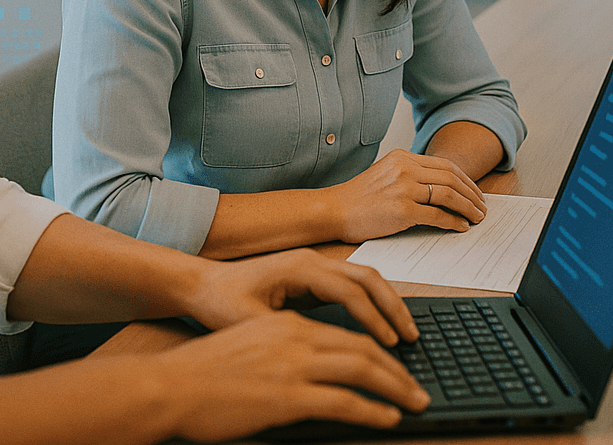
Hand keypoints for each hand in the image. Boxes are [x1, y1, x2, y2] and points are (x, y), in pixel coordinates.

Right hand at [158, 311, 429, 442]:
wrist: (174, 385)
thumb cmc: (206, 372)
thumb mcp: (251, 347)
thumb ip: (284, 351)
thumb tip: (313, 370)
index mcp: (287, 325)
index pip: (345, 334)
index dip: (377, 350)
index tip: (395, 367)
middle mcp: (295, 338)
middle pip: (362, 348)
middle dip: (396, 369)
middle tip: (417, 388)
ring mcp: (293, 366)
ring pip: (361, 370)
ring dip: (396, 388)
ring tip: (414, 402)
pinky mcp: (289, 396)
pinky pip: (345, 402)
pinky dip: (373, 411)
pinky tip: (388, 419)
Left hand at [187, 249, 418, 347]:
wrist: (200, 285)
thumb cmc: (221, 303)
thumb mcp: (251, 323)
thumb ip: (288, 335)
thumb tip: (323, 353)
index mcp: (298, 267)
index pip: (349, 290)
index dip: (374, 319)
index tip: (391, 346)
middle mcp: (310, 261)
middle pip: (366, 277)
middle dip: (393, 307)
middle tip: (412, 338)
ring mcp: (312, 265)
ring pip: (364, 278)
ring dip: (388, 303)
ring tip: (405, 333)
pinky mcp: (311, 277)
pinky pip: (353, 285)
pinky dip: (373, 302)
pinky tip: (382, 327)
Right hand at [326, 148, 487, 241]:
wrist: (334, 210)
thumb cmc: (359, 197)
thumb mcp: (385, 173)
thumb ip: (410, 174)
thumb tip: (441, 188)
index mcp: (402, 157)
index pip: (444, 165)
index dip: (466, 180)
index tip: (475, 192)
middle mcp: (404, 169)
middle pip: (451, 179)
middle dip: (472, 194)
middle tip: (482, 207)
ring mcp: (404, 188)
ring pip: (449, 196)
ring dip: (468, 208)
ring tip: (477, 218)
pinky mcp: (402, 210)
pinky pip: (438, 216)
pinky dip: (454, 222)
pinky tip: (461, 227)